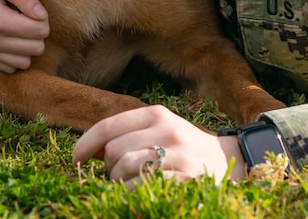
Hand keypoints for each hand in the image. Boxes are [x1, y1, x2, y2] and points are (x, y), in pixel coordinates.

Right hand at [0, 0, 49, 72]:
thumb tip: (42, 16)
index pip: (39, 32)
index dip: (43, 19)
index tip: (33, 8)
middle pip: (36, 48)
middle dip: (37, 32)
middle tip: (27, 16)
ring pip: (25, 62)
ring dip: (27, 46)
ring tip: (18, 27)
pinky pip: (10, 68)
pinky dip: (15, 55)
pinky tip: (10, 37)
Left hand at [72, 105, 246, 185]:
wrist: (232, 162)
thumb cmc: (185, 148)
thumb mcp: (160, 130)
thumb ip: (129, 134)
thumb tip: (92, 149)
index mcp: (157, 114)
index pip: (108, 126)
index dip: (85, 144)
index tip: (76, 159)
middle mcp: (167, 130)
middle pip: (114, 151)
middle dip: (109, 168)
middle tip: (119, 175)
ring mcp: (178, 155)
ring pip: (125, 169)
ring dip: (119, 183)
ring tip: (131, 184)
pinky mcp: (185, 180)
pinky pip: (141, 188)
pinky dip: (133, 194)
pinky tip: (142, 193)